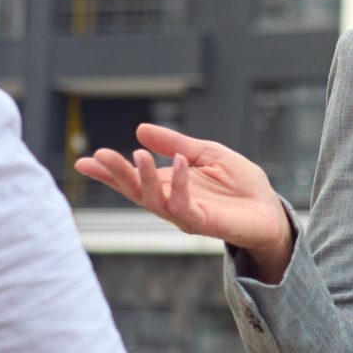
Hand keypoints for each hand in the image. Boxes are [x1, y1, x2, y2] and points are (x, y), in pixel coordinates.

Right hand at [74, 122, 293, 277]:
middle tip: (98, 157)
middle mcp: (170, 202)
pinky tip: (179, 163)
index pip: (133, 179)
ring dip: (142, 178)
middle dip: (115, 175)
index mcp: (167, 185)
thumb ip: (175, 143)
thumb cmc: (239, 184)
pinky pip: (184, 205)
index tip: (83, 162)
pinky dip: (178, 183)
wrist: (269, 209)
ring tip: (137, 155)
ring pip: (153, 201)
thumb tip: (140, 130)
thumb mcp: (205, 153)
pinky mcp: (204, 222)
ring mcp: (185, 215)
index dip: (108, 172)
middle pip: (135, 191)